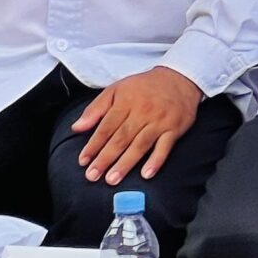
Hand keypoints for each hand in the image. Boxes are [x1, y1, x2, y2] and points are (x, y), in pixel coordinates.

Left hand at [69, 66, 202, 185]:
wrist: (180, 78)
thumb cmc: (144, 87)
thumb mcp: (117, 89)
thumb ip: (95, 109)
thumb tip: (76, 128)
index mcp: (126, 102)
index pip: (106, 127)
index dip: (94, 145)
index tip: (83, 161)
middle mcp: (143, 112)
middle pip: (121, 138)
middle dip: (105, 158)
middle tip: (92, 176)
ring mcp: (160, 121)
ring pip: (140, 145)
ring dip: (126, 163)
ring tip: (112, 179)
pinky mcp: (175, 128)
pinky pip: (165, 146)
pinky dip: (156, 160)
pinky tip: (146, 174)